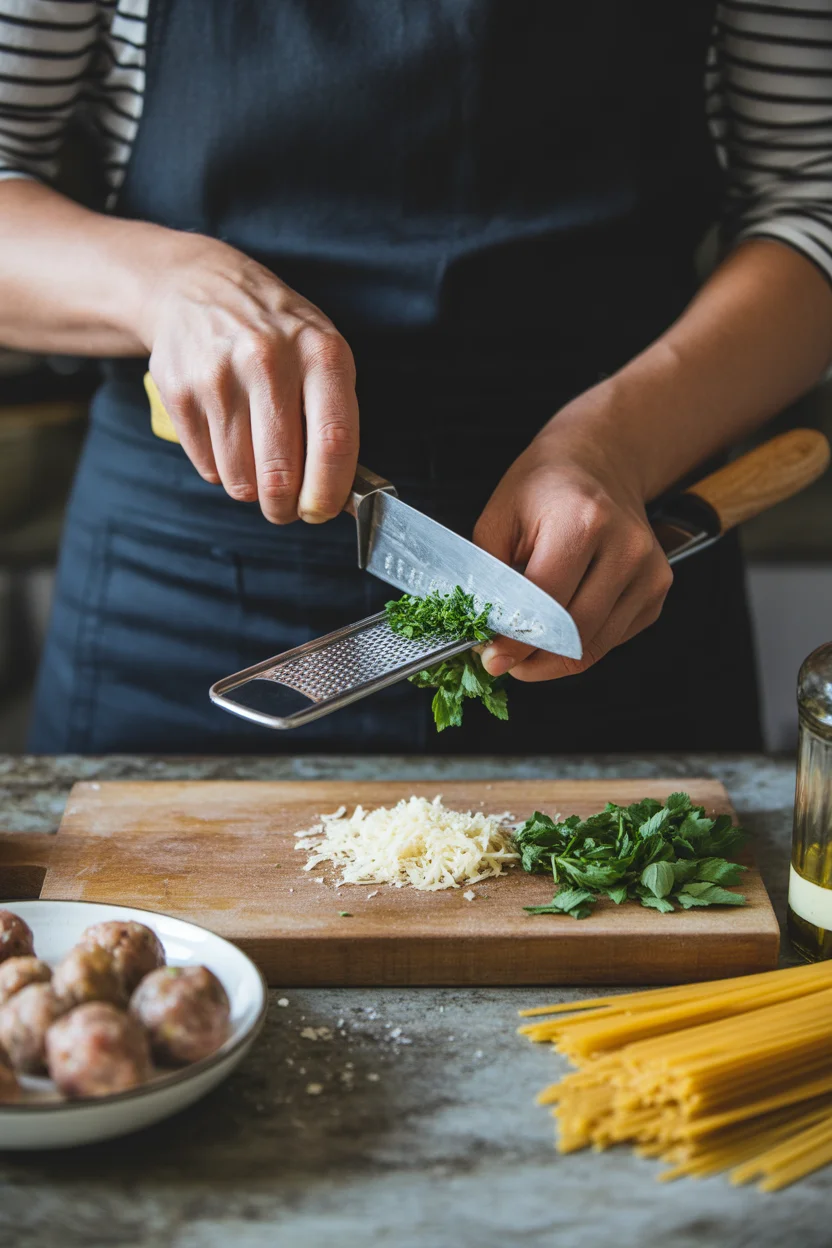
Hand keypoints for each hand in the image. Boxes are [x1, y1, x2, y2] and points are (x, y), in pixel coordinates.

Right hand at [139, 234, 357, 523]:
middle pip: (281, 472)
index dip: (329, 491)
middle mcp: (267, 360)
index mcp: (319, 353)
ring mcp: (218, 376)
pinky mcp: (179, 391)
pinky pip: (208, 466)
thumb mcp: (319, 354)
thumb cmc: (274, 332)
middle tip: (286, 509)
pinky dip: (222, 468)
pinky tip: (227, 436)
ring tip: (256, 461)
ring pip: (241, 479)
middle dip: (285, 507)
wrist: (197, 287)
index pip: (333, 442)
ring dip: (252, 488)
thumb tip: (337, 497)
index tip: (322, 511)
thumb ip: (334, 421)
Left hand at [474, 389, 672, 681]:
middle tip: (503, 661)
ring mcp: (649, 571)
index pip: (547, 603)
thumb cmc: (544, 487)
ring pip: (596, 646)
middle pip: (576, 633)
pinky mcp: (657, 590)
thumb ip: (490, 576)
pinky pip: (613, 639)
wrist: (600, 462)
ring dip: (554, 659)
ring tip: (525, 646)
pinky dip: (579, 645)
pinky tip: (559, 627)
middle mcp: (625, 548)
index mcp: (582, 522)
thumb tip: (486, 631)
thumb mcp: (499, 517)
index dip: (516, 640)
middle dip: (533, 659)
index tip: (492, 659)